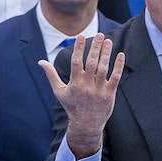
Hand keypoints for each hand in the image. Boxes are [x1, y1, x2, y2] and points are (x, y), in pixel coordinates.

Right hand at [39, 33, 124, 157]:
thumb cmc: (71, 106)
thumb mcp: (59, 91)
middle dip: (96, 48)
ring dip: (107, 54)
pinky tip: (121, 54)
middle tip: (100, 35)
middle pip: (92, 63)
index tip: (81, 35)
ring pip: (104, 69)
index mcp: (74, 83)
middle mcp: (87, 86)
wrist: (86, 124)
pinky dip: (118, 66)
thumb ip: (51, 75)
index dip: (78, 48)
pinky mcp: (110, 94)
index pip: (76, 62)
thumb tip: (40, 61)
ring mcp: (99, 90)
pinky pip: (115, 78)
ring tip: (109, 41)